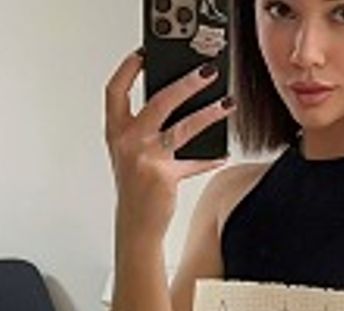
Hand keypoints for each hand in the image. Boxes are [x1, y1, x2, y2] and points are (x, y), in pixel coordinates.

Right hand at [104, 48, 235, 240]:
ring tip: (228, 103)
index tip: (144, 54)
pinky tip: (223, 152)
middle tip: (207, 72)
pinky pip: (194, 161)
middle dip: (187, 83)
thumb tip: (180, 103)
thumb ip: (146, 129)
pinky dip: (211, 157)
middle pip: (159, 101)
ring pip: (183, 127)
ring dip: (210, 113)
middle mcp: (127, 141)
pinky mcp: (163, 175)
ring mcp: (145, 158)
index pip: (116, 91)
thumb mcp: (132, 153)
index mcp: (115, 131)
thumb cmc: (135, 187)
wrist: (134, 223)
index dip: (129, 69)